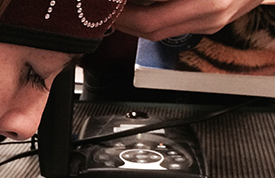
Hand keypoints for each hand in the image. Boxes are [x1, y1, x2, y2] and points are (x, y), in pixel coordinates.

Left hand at [115, 0, 263, 40]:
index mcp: (206, 2)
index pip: (149, 22)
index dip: (123, 16)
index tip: (107, 7)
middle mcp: (210, 16)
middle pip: (152, 32)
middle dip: (124, 22)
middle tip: (106, 10)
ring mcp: (213, 22)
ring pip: (162, 32)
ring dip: (137, 21)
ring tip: (120, 7)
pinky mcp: (214, 21)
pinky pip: (176, 26)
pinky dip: (156, 17)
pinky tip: (144, 6)